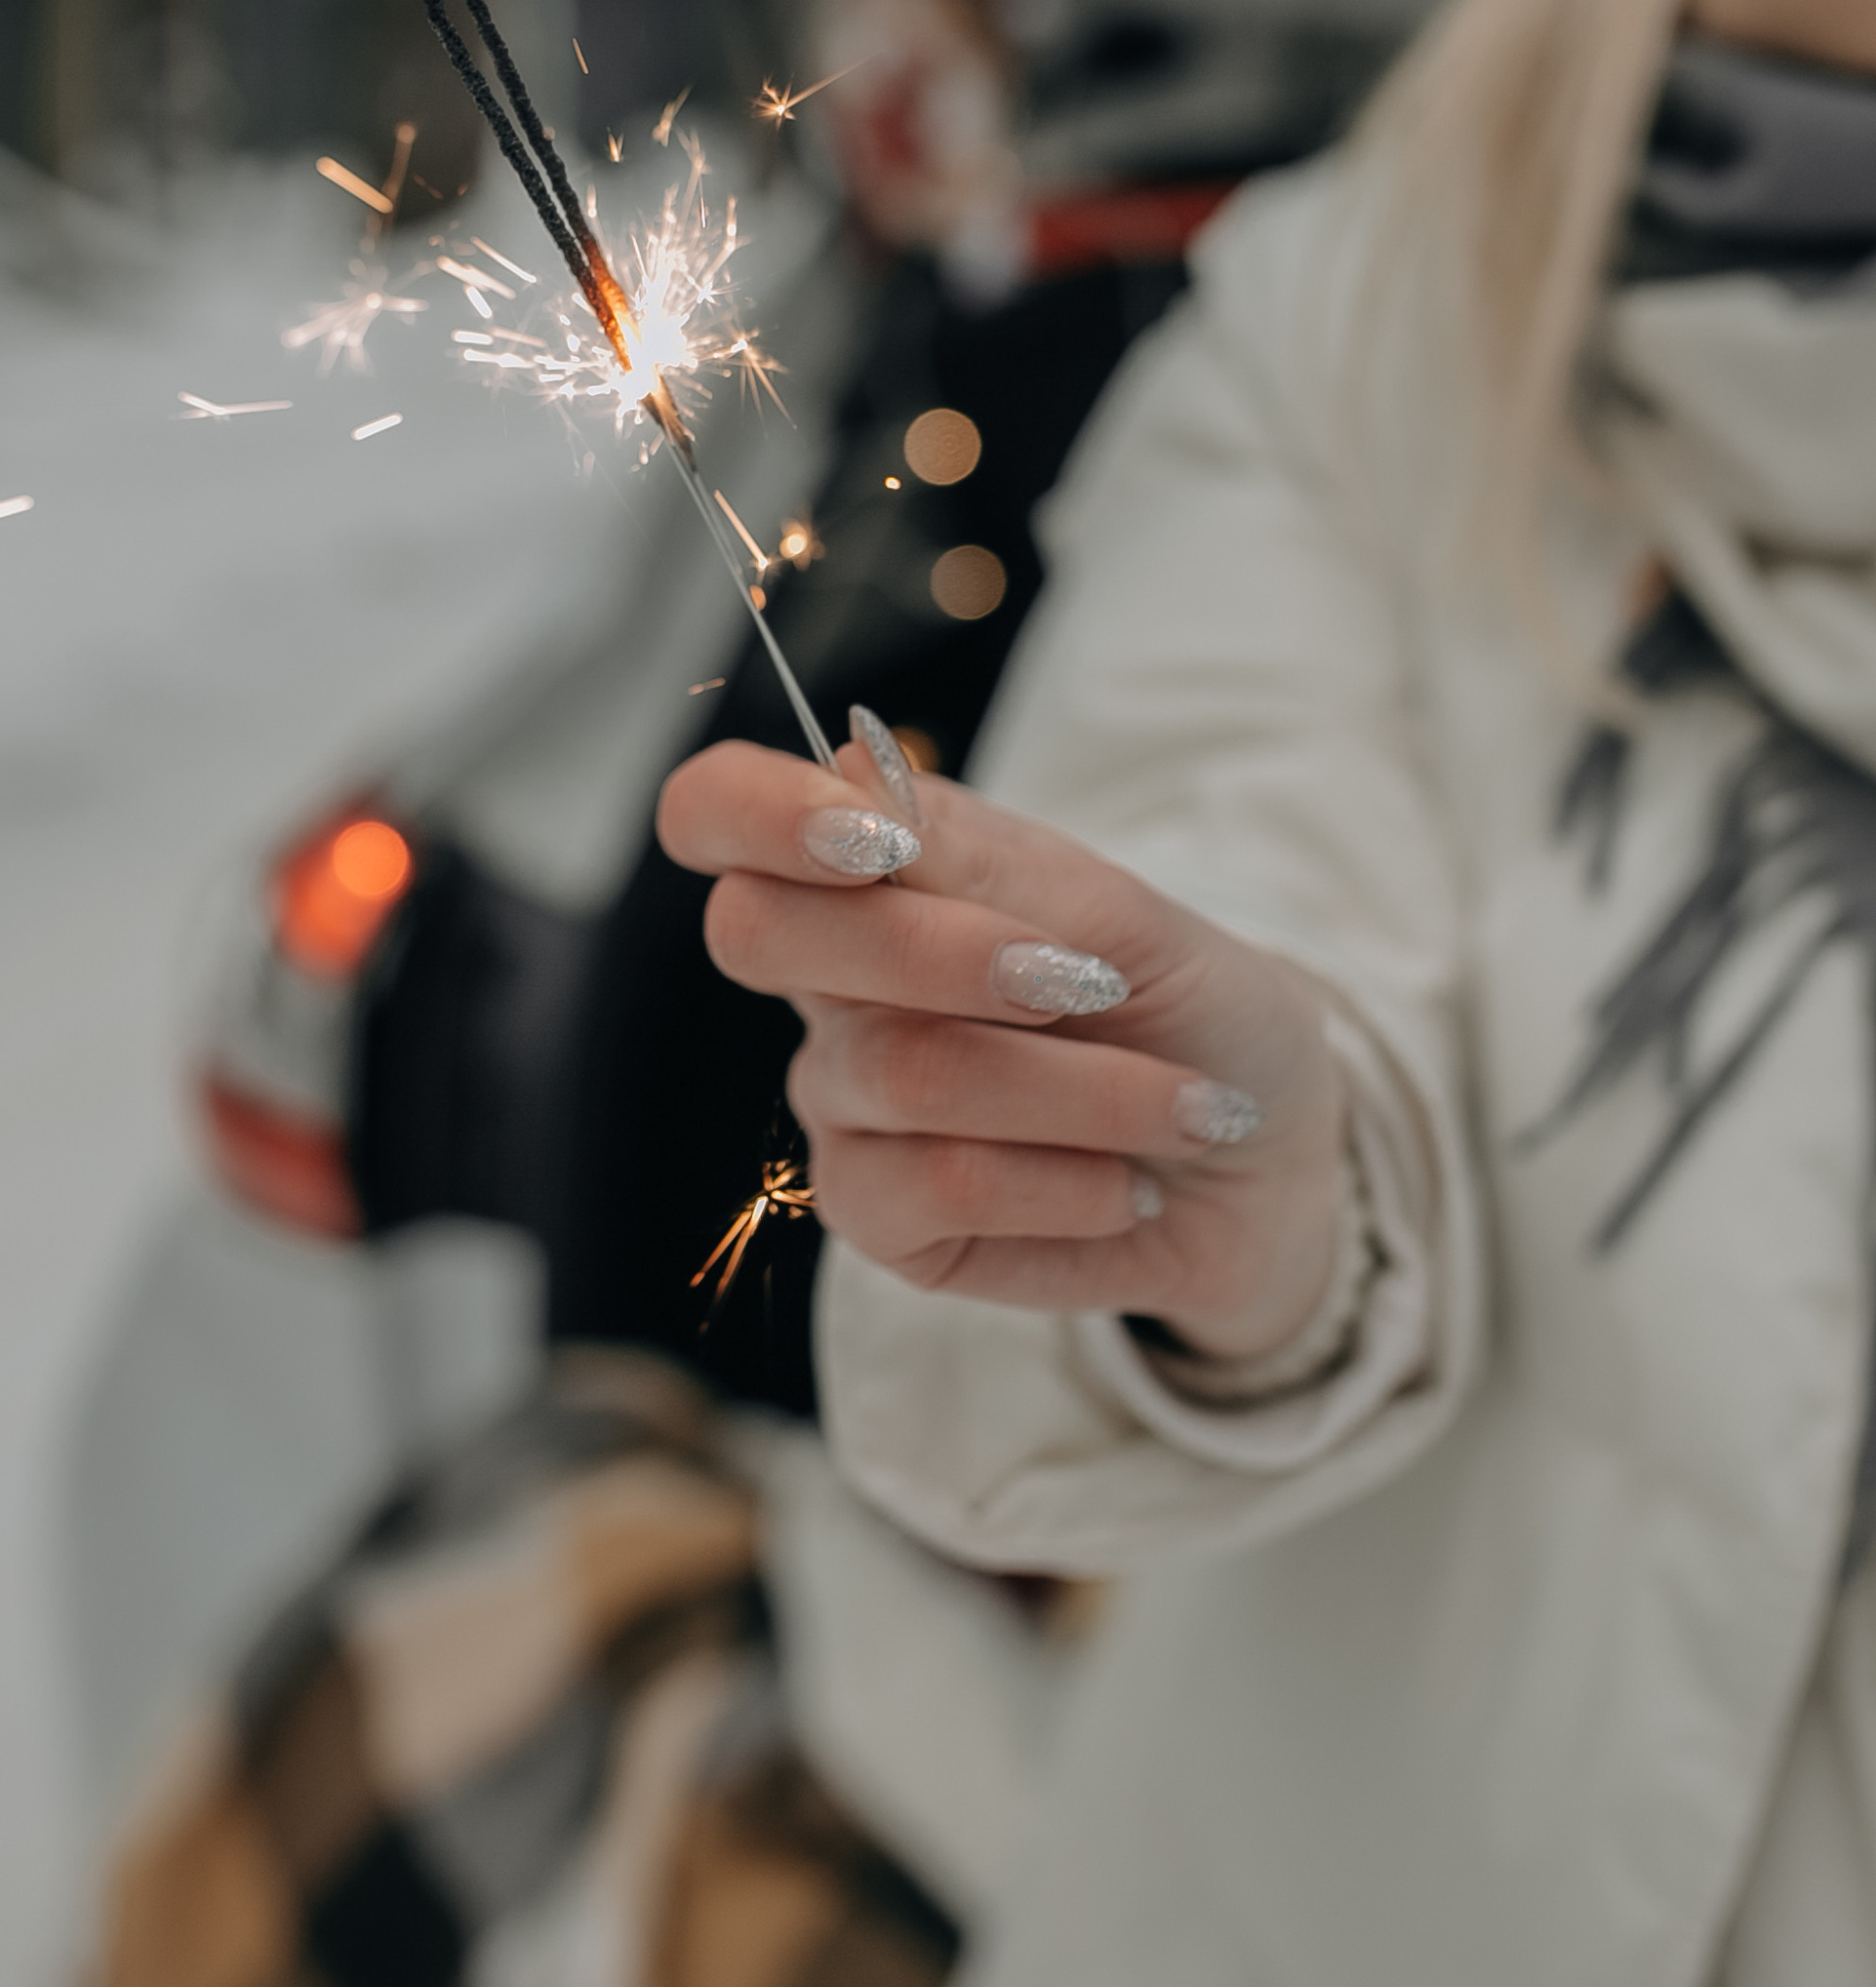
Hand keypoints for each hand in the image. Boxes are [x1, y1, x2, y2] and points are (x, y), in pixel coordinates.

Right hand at [657, 734, 1346, 1360]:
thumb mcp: (1124, 911)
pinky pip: (936, 1188)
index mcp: (867, 876)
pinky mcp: (882, 1219)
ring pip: (900, 1070)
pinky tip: (1126, 1185)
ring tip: (1183, 1104)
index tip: (877, 843)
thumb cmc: (1193, 1012)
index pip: (717, 811)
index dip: (757, 812)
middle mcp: (830, 985)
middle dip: (938, 949)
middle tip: (1087, 979)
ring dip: (1077, 1087)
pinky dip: (1063, 1179)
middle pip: (761, 934)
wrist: (1269, 1162)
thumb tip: (850, 767)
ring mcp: (844, 1105)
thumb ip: (983, 858)